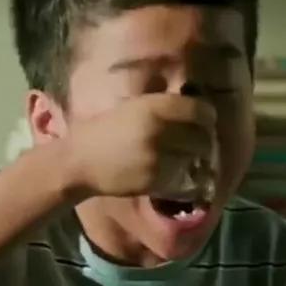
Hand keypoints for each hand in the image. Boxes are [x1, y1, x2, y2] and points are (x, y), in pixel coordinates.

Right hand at [65, 93, 216, 197]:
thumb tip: (194, 111)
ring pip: (193, 159)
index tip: (207, 121)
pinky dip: (184, 178)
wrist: (78, 162)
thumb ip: (162, 108)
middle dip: (204, 141)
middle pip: (201, 136)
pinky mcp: (153, 180)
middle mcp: (158, 129)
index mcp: (152, 106)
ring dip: (195, 161)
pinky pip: (182, 179)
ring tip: (190, 160)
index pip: (198, 110)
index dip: (207, 116)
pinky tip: (177, 175)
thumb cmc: (104, 132)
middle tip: (200, 145)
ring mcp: (157, 156)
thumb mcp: (132, 108)